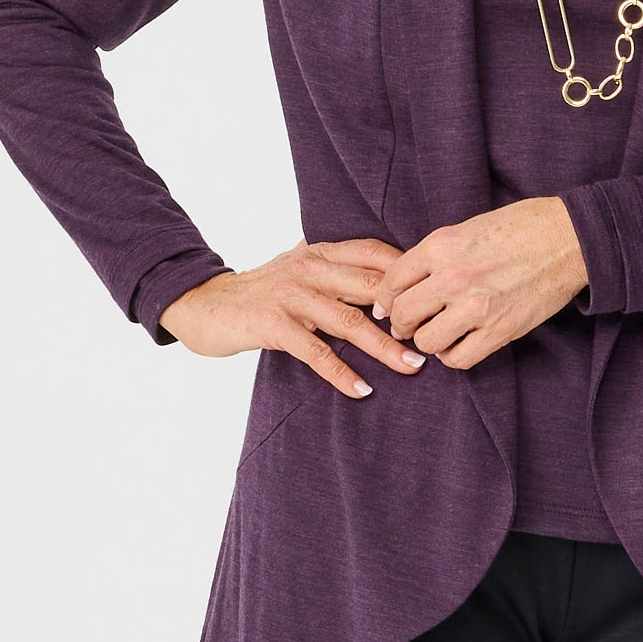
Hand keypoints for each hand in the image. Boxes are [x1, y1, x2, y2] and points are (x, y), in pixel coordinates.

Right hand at [159, 237, 429, 398]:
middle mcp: (309, 267)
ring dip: (384, 346)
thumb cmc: (262, 291)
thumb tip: (389, 284)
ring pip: (349, 321)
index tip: (436, 295)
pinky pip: (315, 352)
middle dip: (408, 313)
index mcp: (320, 251)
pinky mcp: (273, 324)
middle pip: (370, 288)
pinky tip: (362, 390)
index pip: (374, 253)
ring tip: (412, 366)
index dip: (408, 273)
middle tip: (437, 338)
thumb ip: (337, 271)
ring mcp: (291, 295)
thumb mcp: (300, 270)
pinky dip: (341, 372)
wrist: (205, 304)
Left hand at [374, 197, 588, 369]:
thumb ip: (436, 254)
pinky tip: (458, 344)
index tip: (386, 306)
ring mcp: (476, 307)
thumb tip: (411, 281)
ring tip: (438, 333)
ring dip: (428, 340)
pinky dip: (453, 356)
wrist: (568, 238)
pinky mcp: (499, 330)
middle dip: (401, 323)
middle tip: (408, 325)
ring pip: (427, 341)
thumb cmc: (521, 226)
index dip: (384, 298)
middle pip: (403, 314)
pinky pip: (459, 359)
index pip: (391, 281)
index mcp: (441, 246)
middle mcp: (453, 277)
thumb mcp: (467, 228)